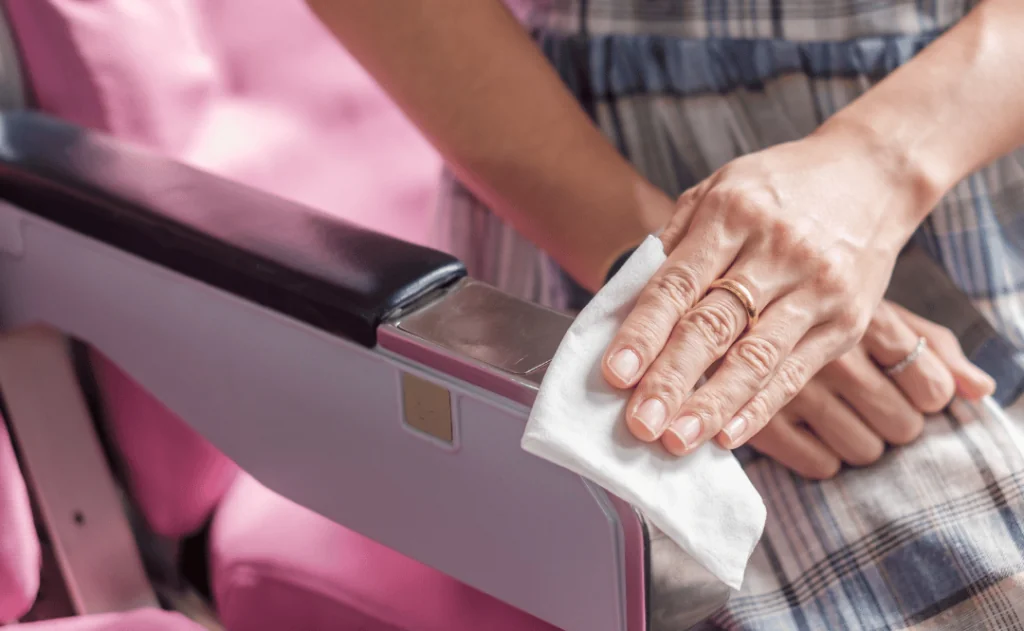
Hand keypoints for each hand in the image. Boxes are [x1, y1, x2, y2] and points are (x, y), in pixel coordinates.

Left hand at [601, 123, 940, 455]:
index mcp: (732, 214)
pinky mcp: (848, 319)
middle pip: (713, 325)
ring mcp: (816, 287)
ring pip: (756, 356)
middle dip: (671, 379)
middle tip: (640, 423)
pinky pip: (798, 370)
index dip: (643, 332)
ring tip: (678, 439)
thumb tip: (627, 302)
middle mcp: (775, 250)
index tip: (614, 373)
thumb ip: (675, 241)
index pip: (677, 284)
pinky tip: (730, 435)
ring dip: (713, 403)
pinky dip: (762, 406)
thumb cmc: (781, 186)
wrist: (873, 171)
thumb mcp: (720, 187)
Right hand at [737, 301, 994, 478]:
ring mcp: (794, 388)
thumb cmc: (805, 304)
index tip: (908, 391)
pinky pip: (818, 464)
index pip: (930, 384)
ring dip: (859, 442)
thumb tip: (981, 389)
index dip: (927, 397)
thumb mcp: (870, 306)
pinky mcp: (760, 419)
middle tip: (871, 409)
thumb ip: (929, 344)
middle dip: (894, 423)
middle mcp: (833, 353)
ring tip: (838, 419)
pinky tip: (809, 435)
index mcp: (865, 318)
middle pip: (901, 424)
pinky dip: (821, 458)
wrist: (710, 300)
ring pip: (863, 449)